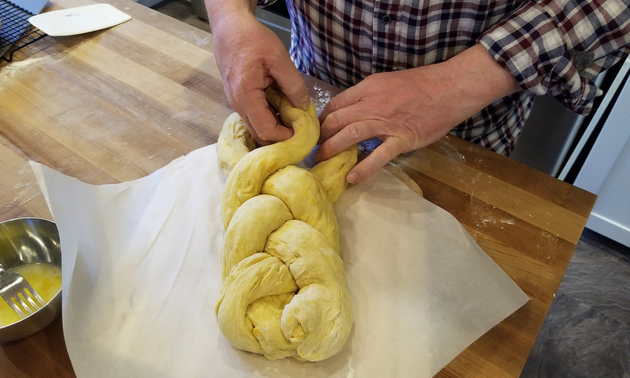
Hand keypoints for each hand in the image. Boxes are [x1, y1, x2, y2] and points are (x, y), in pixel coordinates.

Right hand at [209, 7, 308, 143]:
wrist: (230, 28)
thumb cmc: (253, 40)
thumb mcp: (279, 59)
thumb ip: (293, 85)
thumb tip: (303, 107)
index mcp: (246, 96)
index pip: (266, 130)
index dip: (284, 136)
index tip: (301, 131)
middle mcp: (237, 104)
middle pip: (259, 134)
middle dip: (280, 136)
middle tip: (299, 128)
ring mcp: (235, 102)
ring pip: (256, 125)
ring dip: (275, 126)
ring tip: (293, 117)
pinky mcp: (238, 98)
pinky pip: (254, 115)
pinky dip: (268, 116)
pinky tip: (281, 107)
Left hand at [316, 44, 519, 182]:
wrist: (450, 88)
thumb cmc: (422, 84)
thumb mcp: (388, 82)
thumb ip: (369, 95)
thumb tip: (351, 111)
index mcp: (368, 88)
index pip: (336, 104)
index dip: (322, 119)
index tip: (318, 131)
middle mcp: (373, 103)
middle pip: (337, 120)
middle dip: (320, 136)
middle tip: (313, 149)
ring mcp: (387, 122)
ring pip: (351, 134)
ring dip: (332, 149)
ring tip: (321, 161)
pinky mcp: (402, 139)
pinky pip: (379, 155)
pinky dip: (364, 168)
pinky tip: (352, 178)